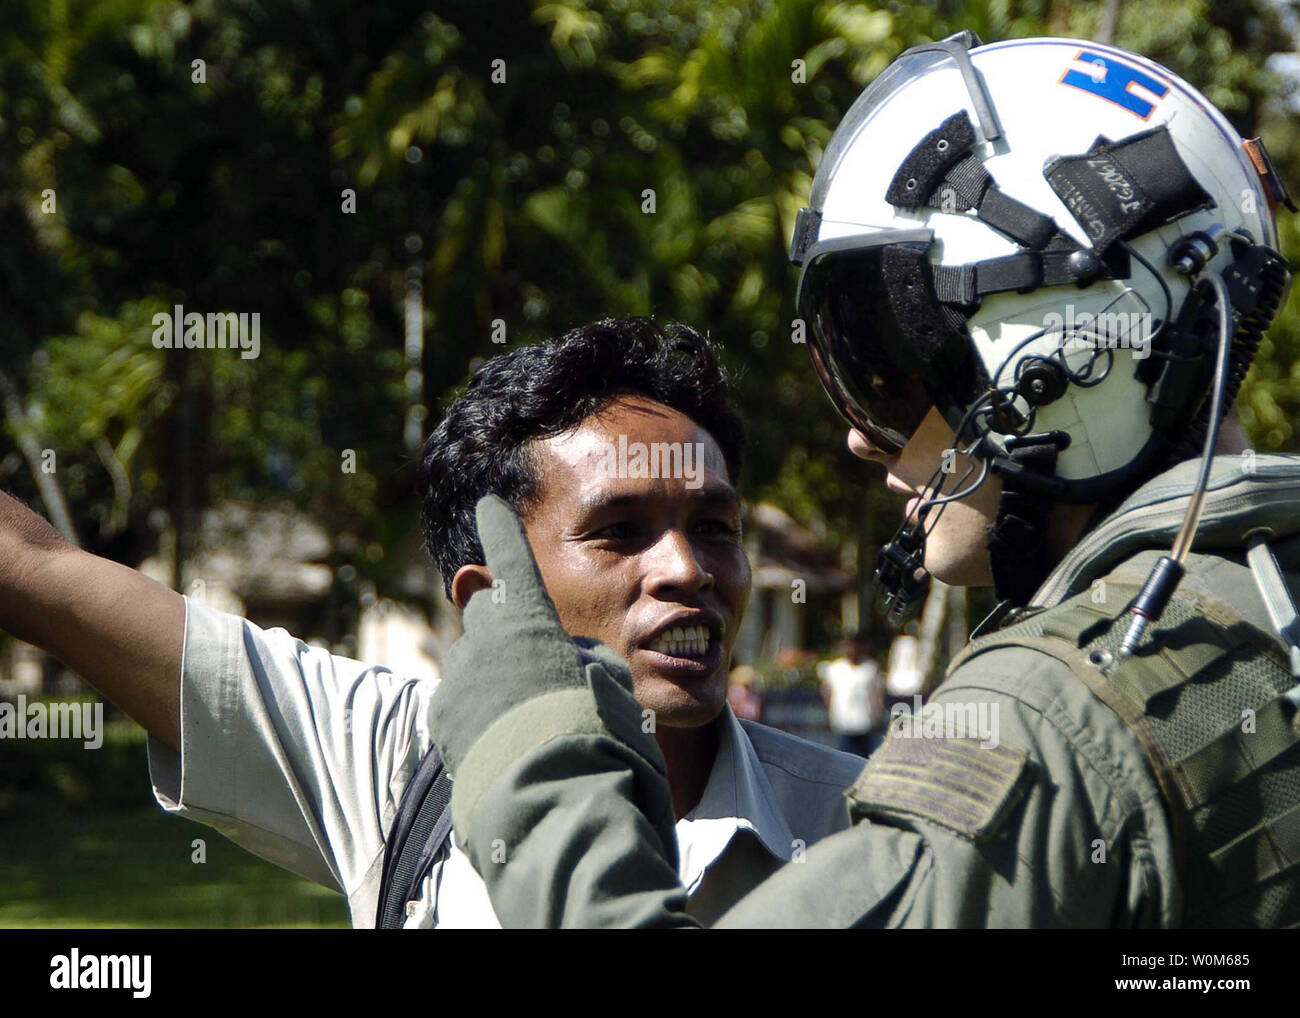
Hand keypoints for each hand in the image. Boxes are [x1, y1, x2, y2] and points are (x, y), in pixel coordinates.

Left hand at [429, 494, 636, 776]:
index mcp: (527, 620)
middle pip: (488, 615)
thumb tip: (559, 660)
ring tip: (533, 719)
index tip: (490, 506)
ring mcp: (457, 681)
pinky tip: (510, 742)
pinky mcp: (441, 721)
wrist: (553, 800)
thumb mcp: (612, 682)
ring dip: (498, 678)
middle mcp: (483, 640)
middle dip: (506, 625)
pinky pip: (463, 702)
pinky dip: (482, 714)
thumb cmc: (599, 734)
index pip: (511, 558)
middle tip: (536, 657)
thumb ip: (580, 656)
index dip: (502, 528)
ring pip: (476, 663)